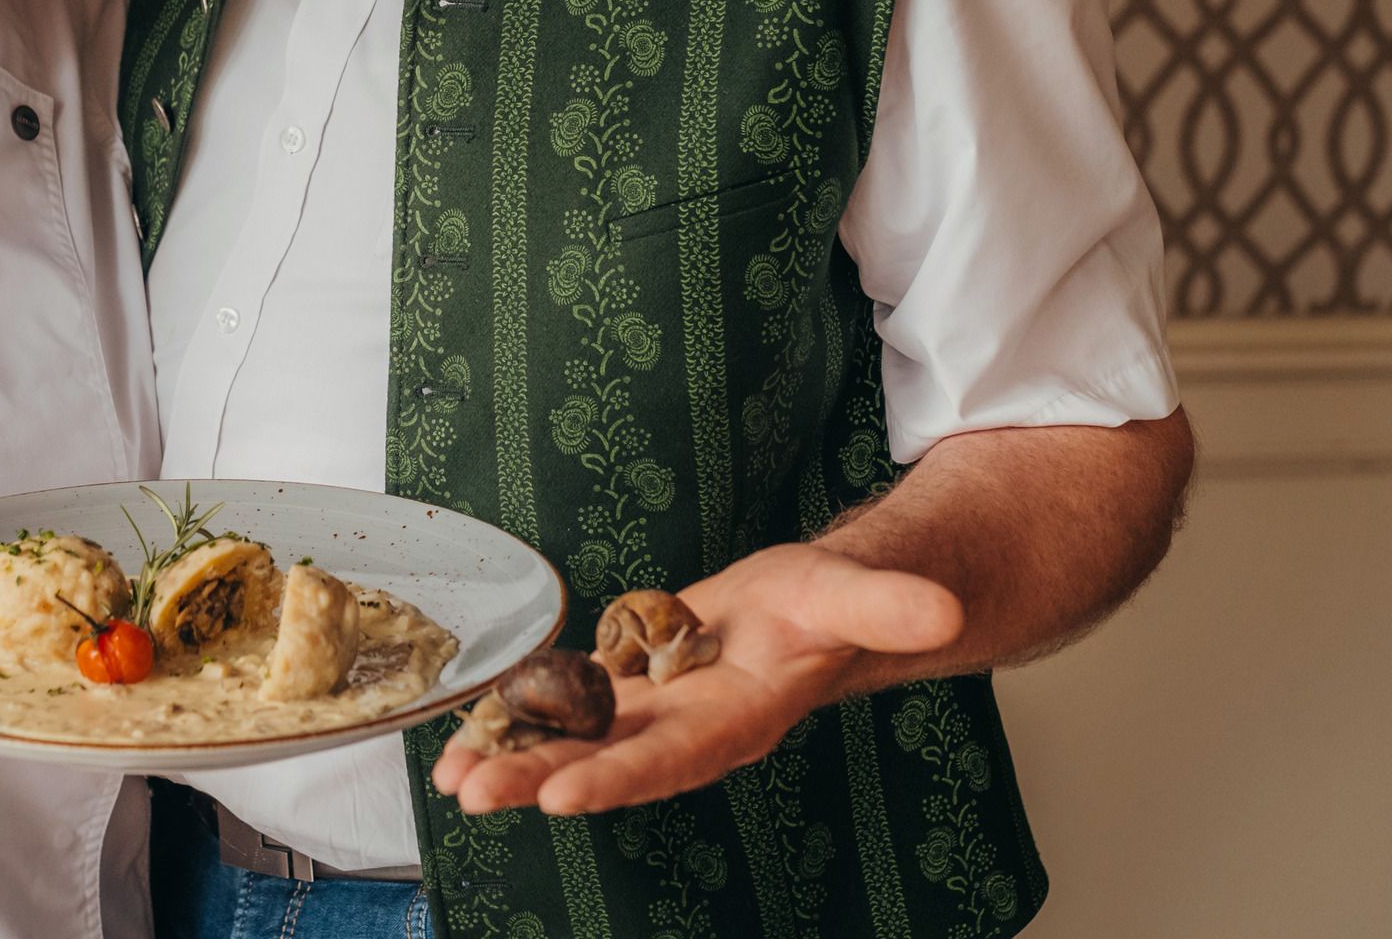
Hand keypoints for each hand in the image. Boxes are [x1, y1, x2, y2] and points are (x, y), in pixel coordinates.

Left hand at [433, 543, 959, 815]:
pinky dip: (514, 719)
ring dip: (512, 757)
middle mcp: (685, 728)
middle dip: (538, 778)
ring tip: (451, 778)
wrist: (815, 609)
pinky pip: (561, 706)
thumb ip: (886, 608)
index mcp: (737, 719)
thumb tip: (940, 611)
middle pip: (604, 760)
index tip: (563, 796)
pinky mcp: (624, 684)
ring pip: (571, 741)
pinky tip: (463, 734)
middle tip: (473, 791)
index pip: (673, 757)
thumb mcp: (854, 596)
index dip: (618, 777)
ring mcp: (649, 711)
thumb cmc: (834, 605)